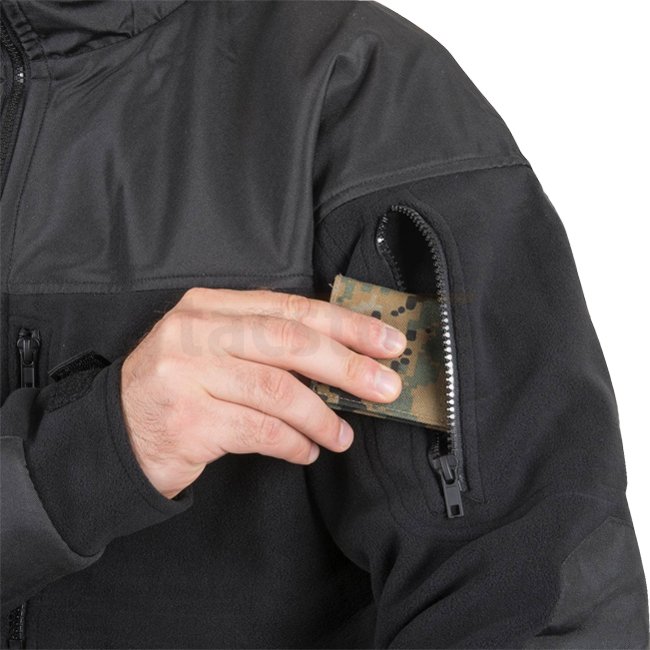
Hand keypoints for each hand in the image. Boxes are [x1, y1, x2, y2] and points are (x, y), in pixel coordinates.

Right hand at [120, 288, 405, 497]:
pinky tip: (306, 451)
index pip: (290, 308)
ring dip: (321, 416)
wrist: (115, 435)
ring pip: (278, 390)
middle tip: (385, 387)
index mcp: (208, 307)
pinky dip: (293, 443)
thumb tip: (344, 360)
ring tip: (342, 436)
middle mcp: (196, 333)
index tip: (385, 342)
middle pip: (289, 342)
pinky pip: (260, 430)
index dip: (345, 324)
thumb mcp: (216, 351)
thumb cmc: (179, 390)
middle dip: (346, 365)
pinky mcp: (189, 421)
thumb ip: (267, 346)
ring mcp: (188, 375)